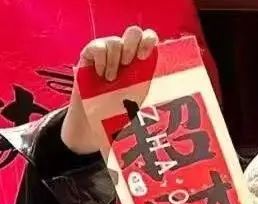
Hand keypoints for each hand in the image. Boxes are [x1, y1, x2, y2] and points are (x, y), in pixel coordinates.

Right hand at [61, 26, 157, 154]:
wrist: (95, 117)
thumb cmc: (120, 109)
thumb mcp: (139, 96)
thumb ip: (149, 83)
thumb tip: (168, 82)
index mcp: (140, 60)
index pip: (149, 38)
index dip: (149, 40)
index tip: (144, 57)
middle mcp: (125, 52)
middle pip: (133, 32)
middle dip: (132, 46)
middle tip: (127, 65)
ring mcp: (107, 51)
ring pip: (114, 41)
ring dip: (114, 62)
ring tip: (111, 80)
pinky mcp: (90, 54)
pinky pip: (97, 47)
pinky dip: (100, 61)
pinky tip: (100, 75)